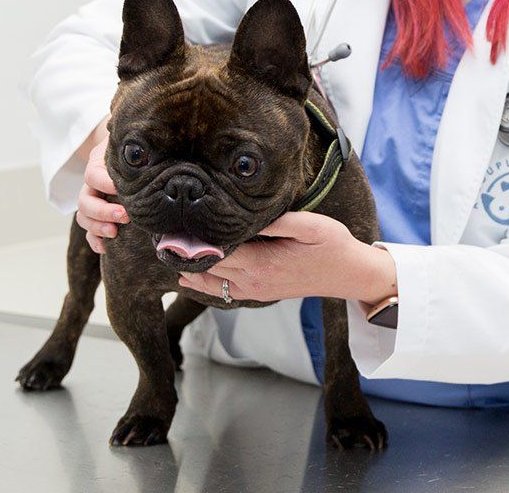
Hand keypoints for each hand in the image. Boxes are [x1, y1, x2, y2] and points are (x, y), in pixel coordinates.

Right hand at [76, 138, 128, 253]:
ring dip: (97, 227)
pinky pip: (89, 232)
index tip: (121, 188)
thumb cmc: (132, 150)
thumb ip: (137, 148)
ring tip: (114, 233)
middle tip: (125, 215)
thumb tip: (156, 145)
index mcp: (97, 166)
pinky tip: (105, 247)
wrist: (126, 154)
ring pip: (84, 217)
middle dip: (103, 211)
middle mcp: (92, 186)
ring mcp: (93, 202)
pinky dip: (95, 240)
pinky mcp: (98, 216)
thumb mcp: (130, 145)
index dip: (105, 183)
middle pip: (84, 201)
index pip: (92, 175)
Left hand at [177, 211, 396, 303]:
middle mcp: (255, 280)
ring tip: (168, 257)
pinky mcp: (262, 293)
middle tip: (160, 240)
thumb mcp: (310, 225)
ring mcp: (258, 289)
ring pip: (214, 284)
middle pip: (210, 269)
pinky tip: (191, 277)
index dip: (193, 243)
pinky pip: (226, 292)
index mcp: (262, 262)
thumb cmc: (332, 245)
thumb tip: (246, 217)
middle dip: (187, 256)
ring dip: (191, 272)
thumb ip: (277, 222)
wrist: (348, 274)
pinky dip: (206, 284)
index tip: (170, 230)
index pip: (217, 252)